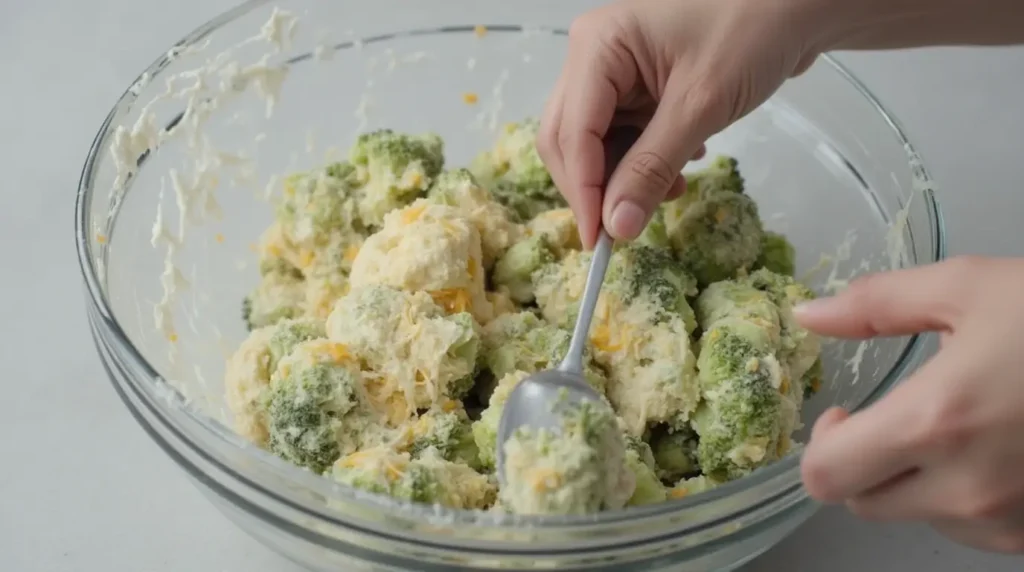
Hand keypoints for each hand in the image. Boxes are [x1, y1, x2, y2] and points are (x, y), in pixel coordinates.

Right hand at [537, 0, 820, 247]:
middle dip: (597, 187)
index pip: (571, 133)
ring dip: (624, 178)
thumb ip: (652, 168)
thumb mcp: (699, 106)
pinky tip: (682, 165)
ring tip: (673, 190)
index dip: (583, 191)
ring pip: (595, 143)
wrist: (797, 3)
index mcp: (597, 47)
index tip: (598, 242)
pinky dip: (643, 162)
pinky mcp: (637, 86)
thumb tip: (616, 226)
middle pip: (569, 139)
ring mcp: (614, 71)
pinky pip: (623, 136)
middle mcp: (593, 56)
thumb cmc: (751, 31)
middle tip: (625, 228)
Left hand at [798, 256, 1023, 553]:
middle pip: (863, 503)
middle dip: (861, 462)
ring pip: (916, 516)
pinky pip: (971, 529)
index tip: (845, 414)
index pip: (827, 477)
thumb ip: (877, 304)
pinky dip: (964, 498)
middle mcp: (966, 487)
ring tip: (958, 428)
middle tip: (888, 420)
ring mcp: (1007, 519)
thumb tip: (810, 314)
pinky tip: (996, 452)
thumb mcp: (968, 288)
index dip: (821, 445)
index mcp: (935, 422)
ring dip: (914, 480)